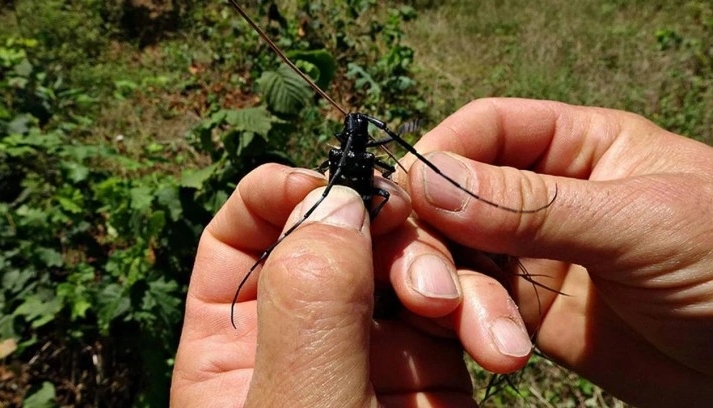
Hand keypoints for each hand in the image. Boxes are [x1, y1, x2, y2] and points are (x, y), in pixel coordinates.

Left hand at [170, 165, 474, 406]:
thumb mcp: (301, 404)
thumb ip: (311, 301)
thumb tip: (336, 199)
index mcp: (232, 346)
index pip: (241, 236)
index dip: (281, 193)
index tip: (333, 182)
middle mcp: (302, 338)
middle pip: (337, 236)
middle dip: (382, 228)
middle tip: (410, 225)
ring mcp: (369, 350)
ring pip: (405, 263)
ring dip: (440, 270)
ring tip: (454, 308)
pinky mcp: (431, 370)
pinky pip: (457, 307)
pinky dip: (481, 309)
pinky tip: (497, 341)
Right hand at [395, 98, 712, 405]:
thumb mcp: (635, 224)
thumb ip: (531, 206)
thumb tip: (429, 180)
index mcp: (577, 146)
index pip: (485, 131)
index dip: (439, 157)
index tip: (406, 197)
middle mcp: (543, 197)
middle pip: (452, 198)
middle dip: (430, 239)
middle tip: (427, 286)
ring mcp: (531, 256)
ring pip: (454, 257)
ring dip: (450, 293)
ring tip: (486, 335)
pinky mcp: (527, 314)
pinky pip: (472, 310)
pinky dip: (465, 328)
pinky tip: (496, 350)